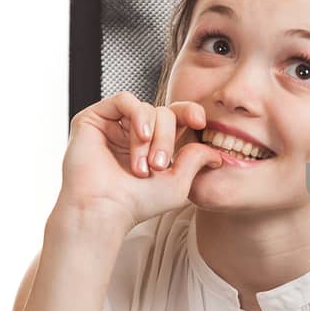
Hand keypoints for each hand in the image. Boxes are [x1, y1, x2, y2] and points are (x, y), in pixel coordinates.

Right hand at [57, 92, 223, 228]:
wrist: (104, 210)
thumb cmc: (138, 202)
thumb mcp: (178, 183)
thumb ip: (197, 160)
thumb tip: (217, 153)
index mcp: (151, 144)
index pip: (175, 117)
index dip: (190, 113)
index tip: (200, 123)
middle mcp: (131, 132)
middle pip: (164, 114)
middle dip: (167, 139)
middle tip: (158, 166)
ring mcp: (111, 125)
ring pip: (147, 109)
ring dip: (153, 135)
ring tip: (144, 163)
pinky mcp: (92, 119)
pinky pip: (125, 100)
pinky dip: (139, 116)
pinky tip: (142, 137)